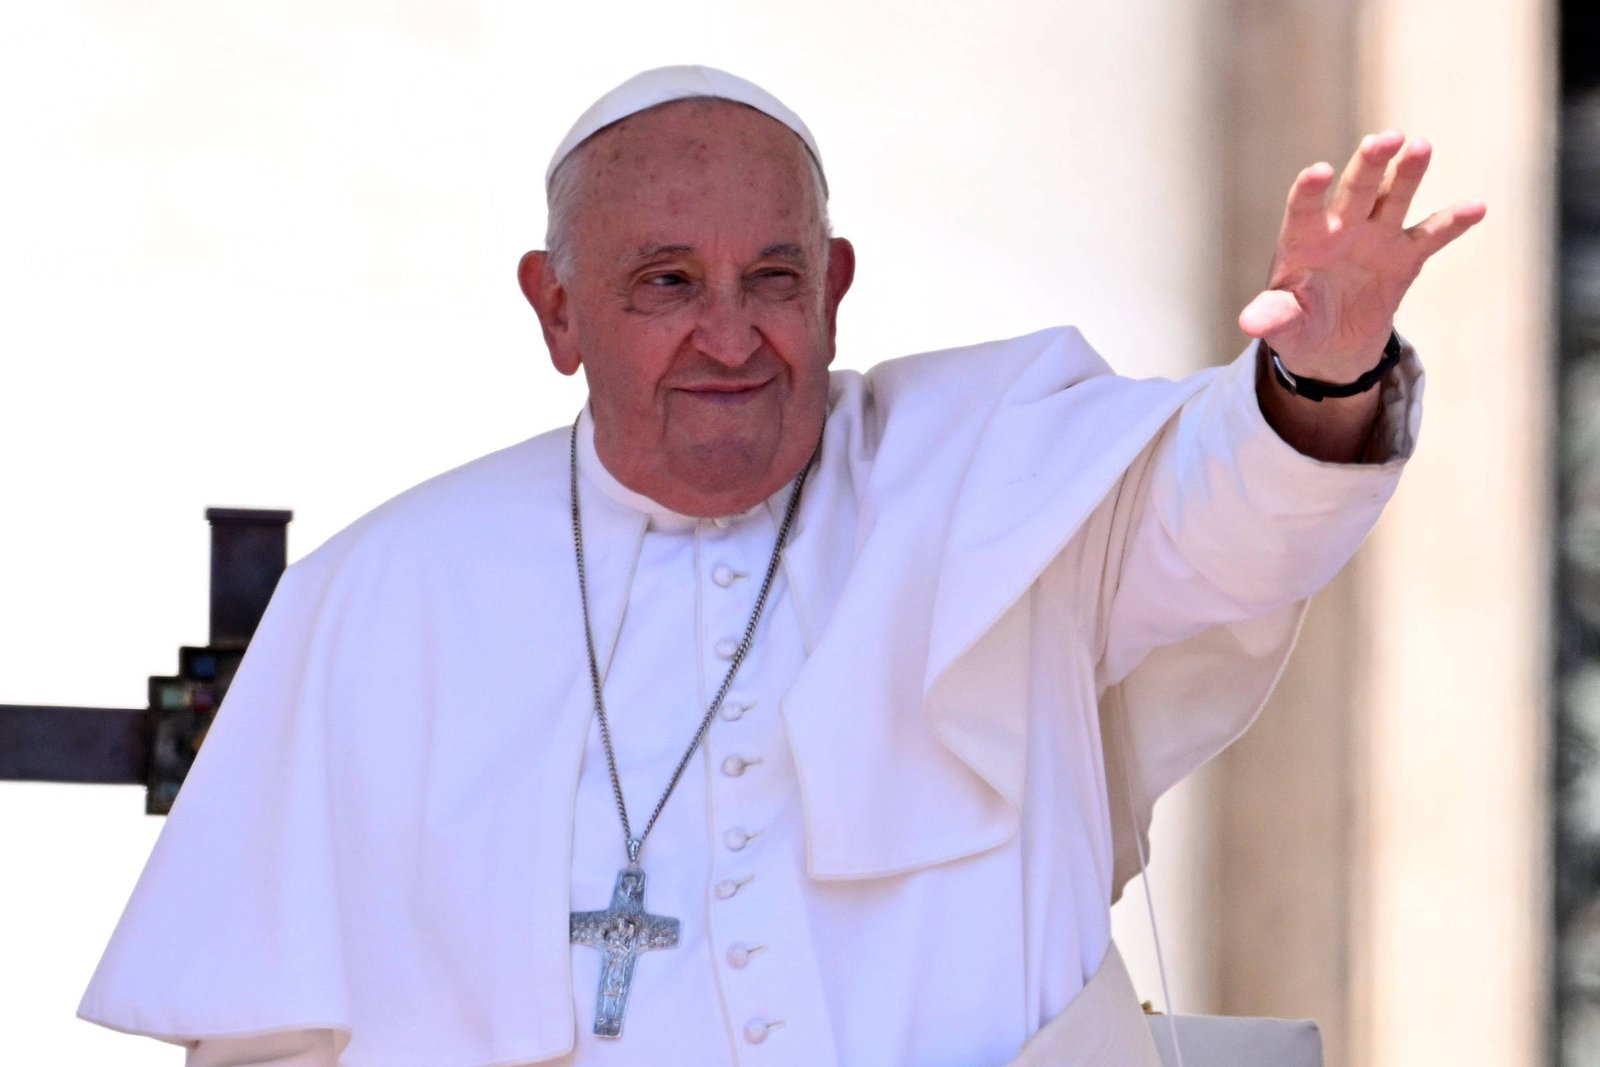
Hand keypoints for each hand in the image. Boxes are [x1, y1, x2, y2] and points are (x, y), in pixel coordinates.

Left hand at [1238, 131, 1485, 380]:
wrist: (1330, 345)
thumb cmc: (1297, 326)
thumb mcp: (1283, 326)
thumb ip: (1273, 317)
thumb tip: (1250, 323)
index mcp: (1303, 240)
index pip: (1304, 208)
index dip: (1309, 190)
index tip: (1319, 172)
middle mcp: (1341, 229)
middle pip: (1356, 190)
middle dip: (1370, 164)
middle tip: (1385, 138)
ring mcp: (1376, 238)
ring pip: (1393, 198)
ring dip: (1408, 173)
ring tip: (1421, 146)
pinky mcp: (1405, 257)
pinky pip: (1431, 235)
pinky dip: (1452, 222)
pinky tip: (1477, 206)